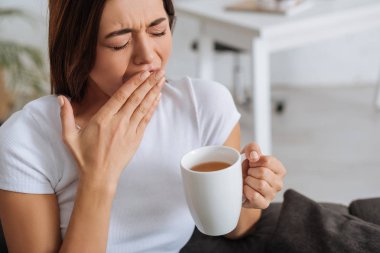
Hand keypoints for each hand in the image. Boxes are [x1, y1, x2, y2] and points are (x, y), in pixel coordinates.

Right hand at [58, 70, 164, 188]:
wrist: (100, 176)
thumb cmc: (84, 157)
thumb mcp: (69, 137)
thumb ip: (65, 116)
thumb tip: (61, 98)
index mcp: (103, 119)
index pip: (121, 96)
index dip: (133, 83)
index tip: (143, 72)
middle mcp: (119, 122)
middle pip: (136, 98)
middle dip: (148, 83)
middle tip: (159, 70)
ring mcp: (129, 130)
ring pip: (144, 107)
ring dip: (153, 92)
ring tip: (162, 80)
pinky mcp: (136, 138)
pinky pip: (146, 119)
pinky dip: (152, 108)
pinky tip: (157, 98)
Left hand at [241, 142, 285, 208]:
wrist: (236, 182)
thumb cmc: (246, 167)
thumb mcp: (249, 153)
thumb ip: (252, 148)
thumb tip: (254, 156)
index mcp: (279, 169)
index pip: (267, 161)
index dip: (254, 161)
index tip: (251, 163)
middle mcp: (279, 183)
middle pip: (263, 172)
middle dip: (250, 171)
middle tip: (248, 173)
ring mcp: (272, 194)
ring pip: (260, 184)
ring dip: (248, 181)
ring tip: (247, 181)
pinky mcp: (264, 204)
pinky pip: (254, 196)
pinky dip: (246, 191)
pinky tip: (246, 189)